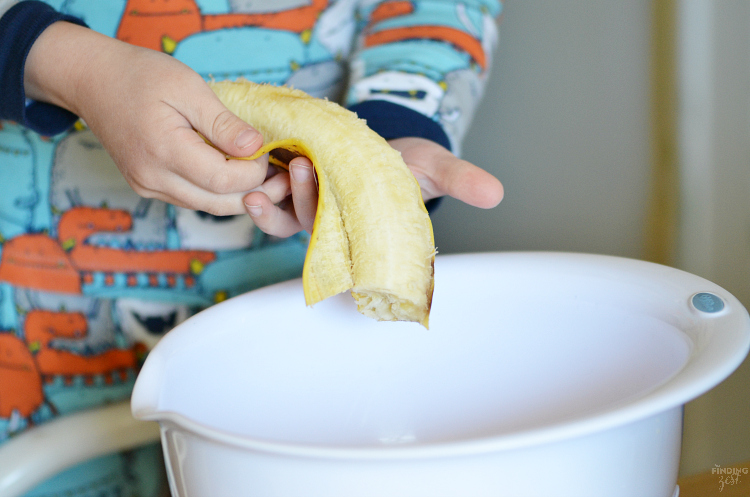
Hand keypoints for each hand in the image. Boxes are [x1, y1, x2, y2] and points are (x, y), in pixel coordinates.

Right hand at [25, 21, 267, 214]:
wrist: (92, 80)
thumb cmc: (140, 76)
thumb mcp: (187, 87)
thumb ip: (222, 123)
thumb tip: (256, 147)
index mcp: (164, 151)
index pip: (224, 181)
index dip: (255, 172)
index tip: (267, 151)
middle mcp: (153, 179)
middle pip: (219, 204)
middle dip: (257, 193)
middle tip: (284, 179)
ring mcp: (148, 187)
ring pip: (208, 206)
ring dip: (239, 196)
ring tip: (266, 178)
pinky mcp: (147, 187)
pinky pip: (192, 199)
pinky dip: (218, 192)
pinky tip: (235, 175)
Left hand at [242, 137, 502, 237]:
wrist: (385, 149)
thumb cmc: (411, 166)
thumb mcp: (435, 169)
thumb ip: (460, 181)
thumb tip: (497, 193)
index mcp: (368, 233)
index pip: (351, 245)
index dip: (339, 234)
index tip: (335, 212)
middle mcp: (337, 230)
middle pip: (313, 227)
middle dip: (305, 201)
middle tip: (302, 167)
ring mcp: (311, 213)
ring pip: (286, 220)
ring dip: (273, 203)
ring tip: (264, 180)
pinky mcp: (292, 193)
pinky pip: (272, 204)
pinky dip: (261, 196)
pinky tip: (252, 181)